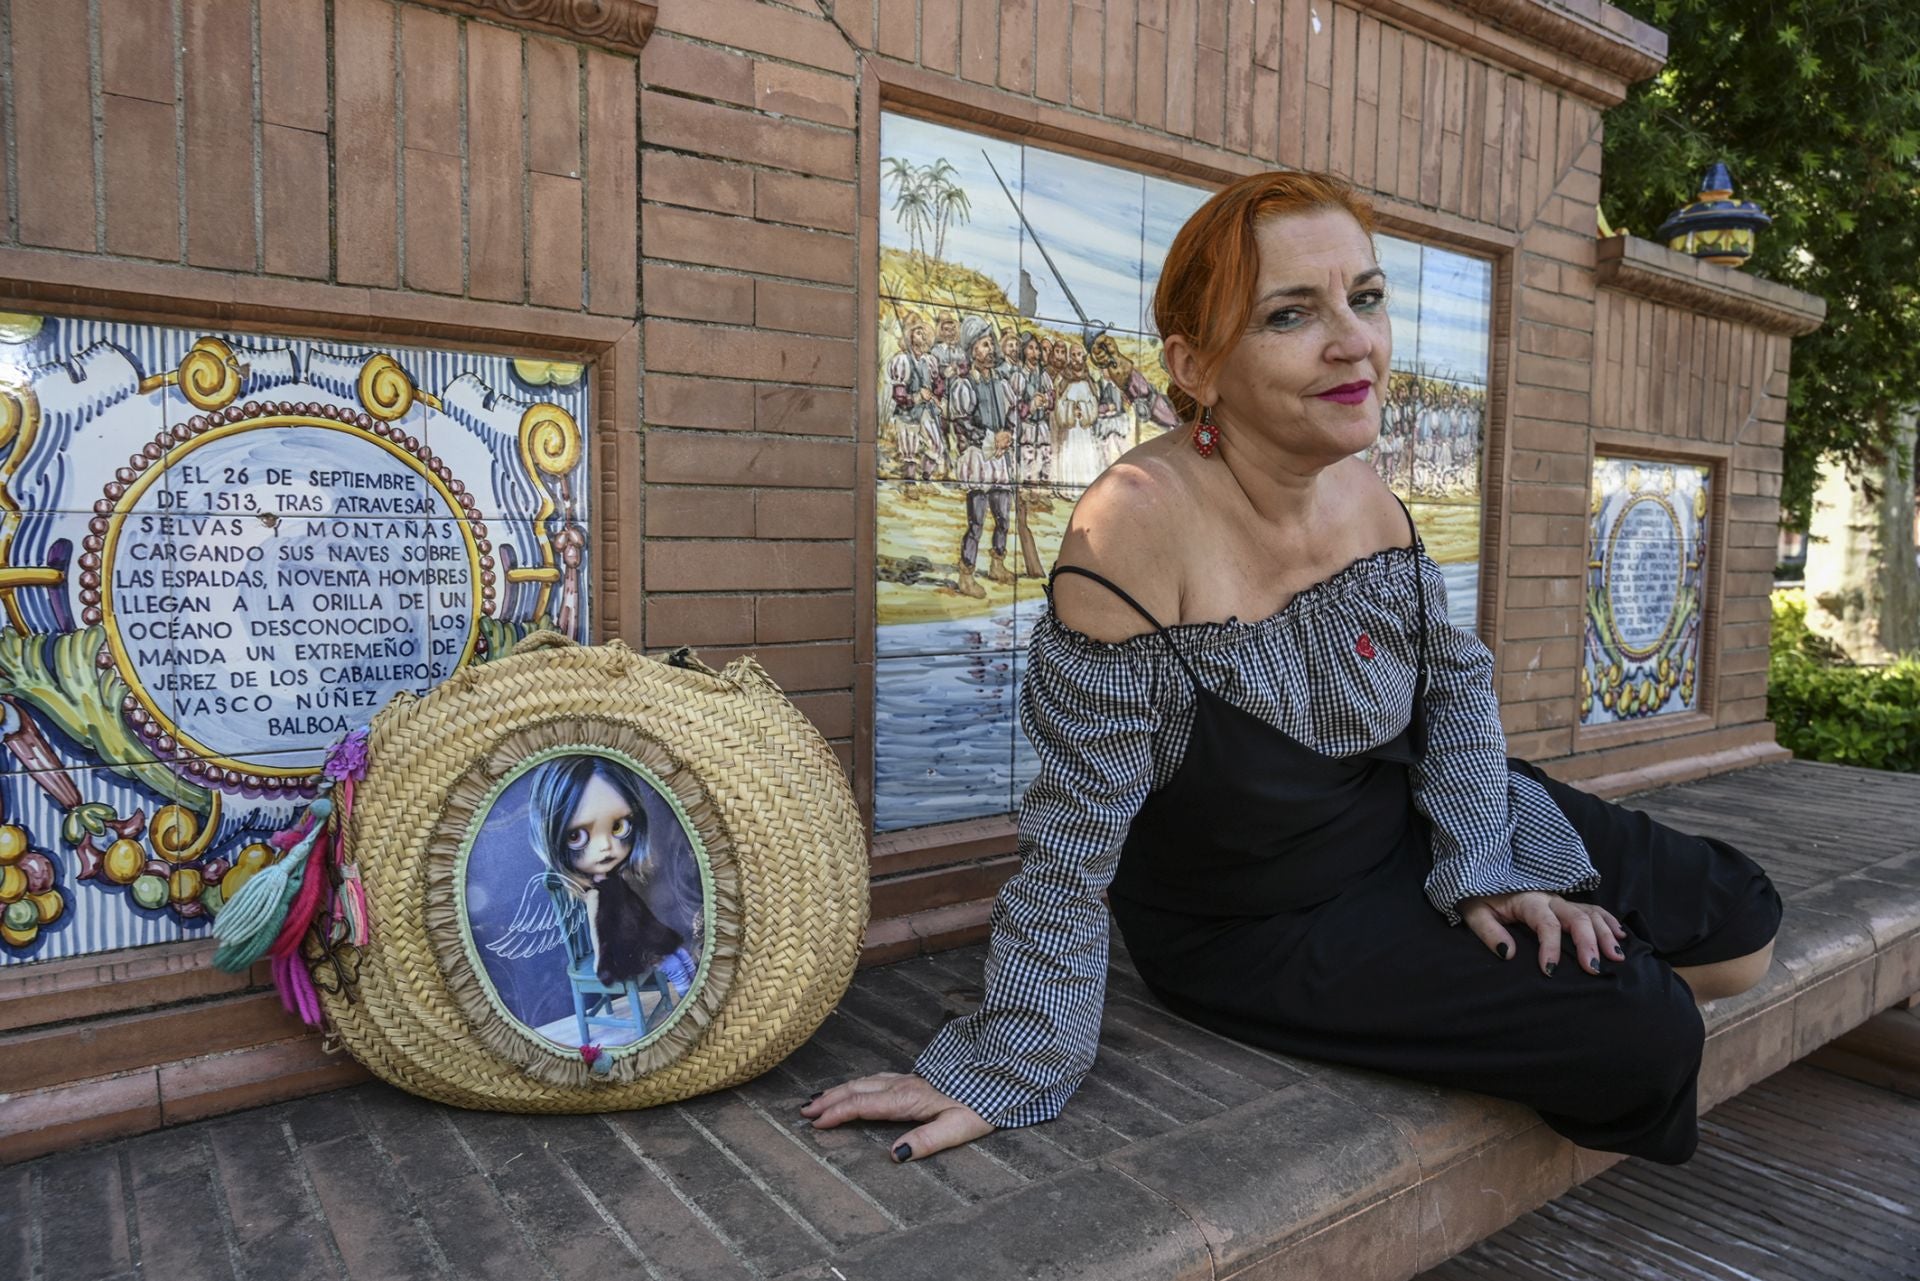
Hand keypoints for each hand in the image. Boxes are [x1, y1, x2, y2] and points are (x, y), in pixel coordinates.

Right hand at [800, 1072, 992, 1162]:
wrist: (1001, 1074)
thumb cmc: (982, 1103)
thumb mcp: (959, 1127)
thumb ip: (927, 1140)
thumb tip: (895, 1155)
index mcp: (908, 1099)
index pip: (864, 1105)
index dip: (837, 1113)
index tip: (815, 1123)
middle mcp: (903, 1085)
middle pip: (857, 1090)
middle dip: (829, 1099)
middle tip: (803, 1110)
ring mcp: (908, 1078)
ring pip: (865, 1081)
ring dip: (839, 1090)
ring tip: (817, 1098)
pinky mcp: (915, 1077)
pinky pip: (876, 1078)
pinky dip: (857, 1084)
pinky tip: (855, 1087)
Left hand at [1460, 891, 1626, 976]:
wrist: (1480, 876)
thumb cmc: (1478, 897)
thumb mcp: (1474, 913)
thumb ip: (1489, 932)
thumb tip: (1508, 953)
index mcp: (1528, 900)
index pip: (1546, 924)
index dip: (1550, 947)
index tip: (1550, 971)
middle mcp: (1550, 898)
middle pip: (1577, 918)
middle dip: (1589, 943)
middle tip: (1594, 969)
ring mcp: (1560, 900)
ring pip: (1590, 914)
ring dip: (1606, 934)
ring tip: (1616, 957)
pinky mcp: (1565, 904)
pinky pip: (1593, 910)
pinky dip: (1609, 921)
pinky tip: (1621, 936)